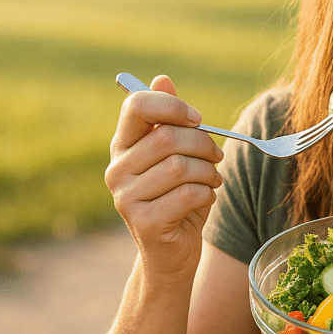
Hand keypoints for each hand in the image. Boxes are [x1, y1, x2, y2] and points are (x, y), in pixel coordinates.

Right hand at [105, 75, 223, 284]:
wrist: (172, 254)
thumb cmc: (178, 199)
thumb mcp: (177, 156)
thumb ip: (170, 120)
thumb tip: (162, 79)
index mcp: (123, 146)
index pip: (137, 106)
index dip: (173, 107)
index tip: (198, 120)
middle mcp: (116, 169)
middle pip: (167, 137)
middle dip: (203, 144)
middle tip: (216, 157)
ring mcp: (125, 197)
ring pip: (180, 166)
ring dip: (208, 172)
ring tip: (212, 181)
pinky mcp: (143, 222)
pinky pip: (187, 194)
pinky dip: (206, 194)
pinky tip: (204, 200)